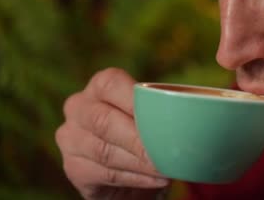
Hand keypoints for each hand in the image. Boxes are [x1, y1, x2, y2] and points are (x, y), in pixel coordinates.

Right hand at [56, 68, 169, 199]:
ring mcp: (70, 137)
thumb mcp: (153, 114)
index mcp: (100, 85)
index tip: (161, 119)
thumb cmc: (147, 132)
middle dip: (139, 140)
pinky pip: (104, 173)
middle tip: (166, 153)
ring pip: (105, 151)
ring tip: (165, 169)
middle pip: (104, 121)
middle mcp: (78, 107)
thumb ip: (162, 109)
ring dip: (140, 163)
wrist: (129, 170)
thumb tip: (193, 112)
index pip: (112, 84)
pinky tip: (155, 180)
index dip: (135, 101)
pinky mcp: (73, 167)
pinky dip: (135, 178)